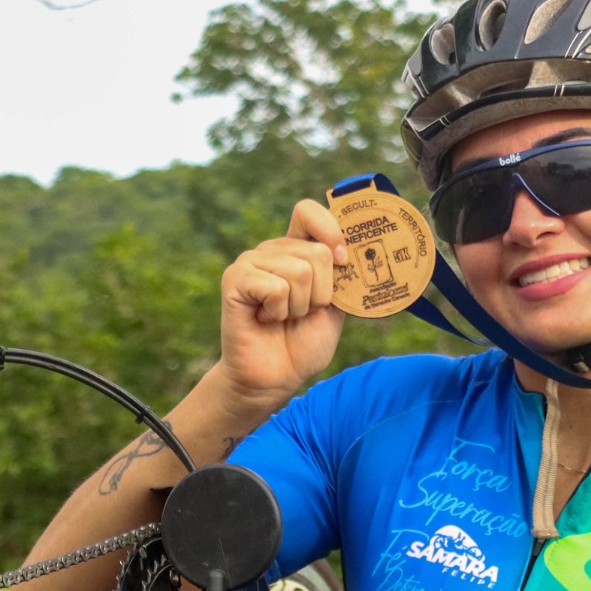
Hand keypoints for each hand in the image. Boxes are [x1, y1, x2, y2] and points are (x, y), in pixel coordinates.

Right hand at [217, 199, 347, 407]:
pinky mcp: (234, 279)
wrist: (274, 378)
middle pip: (317, 252)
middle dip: (320, 294)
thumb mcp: (335, 306)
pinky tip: (264, 319)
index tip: (342, 261)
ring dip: (299, 307)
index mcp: (295, 249)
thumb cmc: (302, 343)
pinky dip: (278, 312)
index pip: (309, 212)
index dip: (331, 231)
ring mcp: (250, 262)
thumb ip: (344, 276)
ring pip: (300, 271)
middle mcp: (271, 249)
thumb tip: (355, 249)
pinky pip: (276, 287)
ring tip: (282, 318)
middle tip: (300, 312)